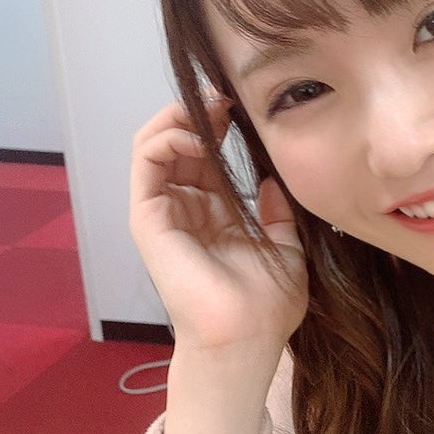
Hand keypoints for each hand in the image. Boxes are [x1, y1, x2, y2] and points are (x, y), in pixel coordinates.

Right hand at [129, 98, 307, 356]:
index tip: (243, 108)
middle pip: (179, 145)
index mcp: (215, 216)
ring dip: (178, 117)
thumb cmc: (268, 306)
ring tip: (209, 107)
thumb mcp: (287, 250)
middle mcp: (185, 211)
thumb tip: (273, 182)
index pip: (206, 158)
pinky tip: (197, 134)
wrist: (247, 336)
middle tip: (225, 97)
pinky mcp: (148, 218)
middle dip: (199, 113)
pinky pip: (146, 162)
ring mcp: (163, 213)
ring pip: (155, 145)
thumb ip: (278, 215)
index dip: (220, 127)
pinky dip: (166, 137)